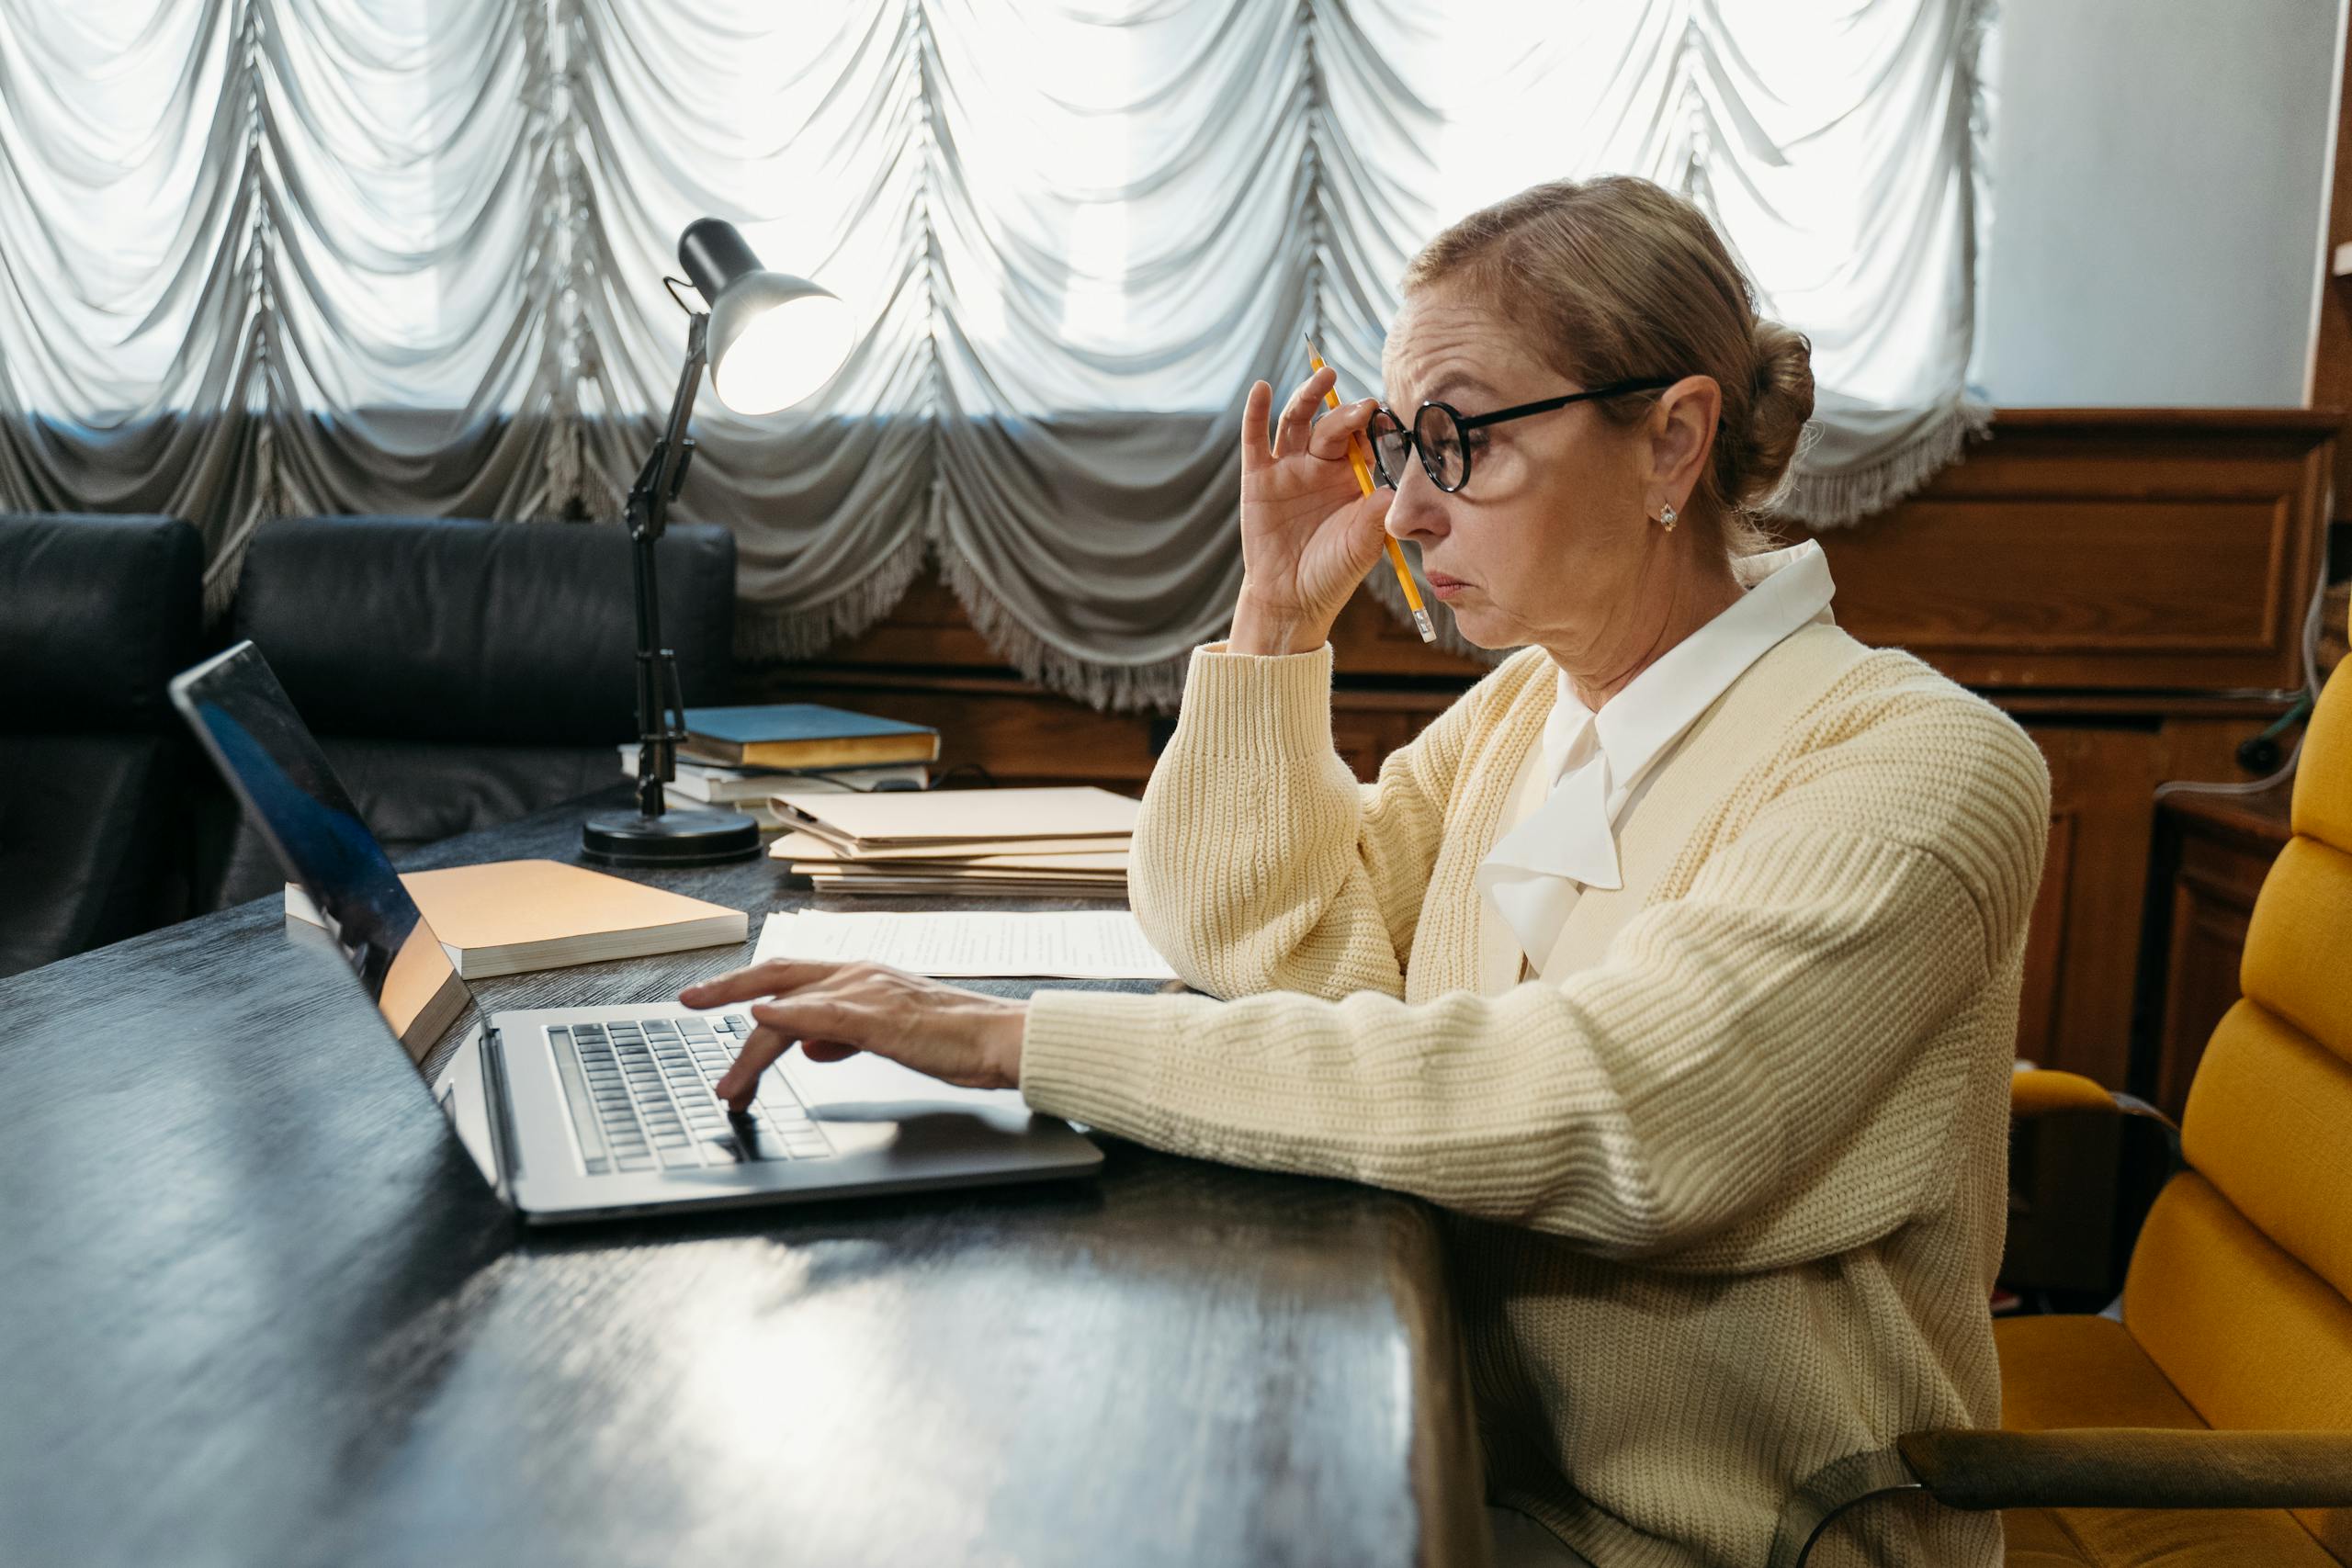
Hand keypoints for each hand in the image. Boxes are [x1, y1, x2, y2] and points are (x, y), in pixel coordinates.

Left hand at [679, 960, 1028, 1110]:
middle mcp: (858, 975)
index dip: (745, 989)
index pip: (789, 978)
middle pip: (775, 974)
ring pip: (790, 1004)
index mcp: (860, 978)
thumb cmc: (956, 1042)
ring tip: (727, 1083)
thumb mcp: (888, 1036)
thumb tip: (810, 1045)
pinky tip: (761, 1020)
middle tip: (687, 1001)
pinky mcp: (881, 1015)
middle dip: (725, 988)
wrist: (1000, 1041)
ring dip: (750, 1045)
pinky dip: (788, 1014)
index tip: (710, 1002)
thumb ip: (844, 1035)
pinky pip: (824, 1011)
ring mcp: (868, 991)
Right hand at [1231, 369, 1394, 654]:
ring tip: (1325, 375)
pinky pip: (1256, 438)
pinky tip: (1262, 389)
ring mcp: (1289, 467)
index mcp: (1353, 477)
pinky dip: (1257, 412)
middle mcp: (1322, 465)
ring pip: (1298, 420)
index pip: (1365, 439)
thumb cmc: (1333, 572)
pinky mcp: (1259, 476)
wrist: (1292, 599)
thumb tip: (1391, 490)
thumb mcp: (1363, 545)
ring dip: (1310, 395)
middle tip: (1364, 407)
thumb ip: (1376, 516)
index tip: (1387, 417)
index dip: (1375, 426)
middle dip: (1348, 413)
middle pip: (1334, 425)